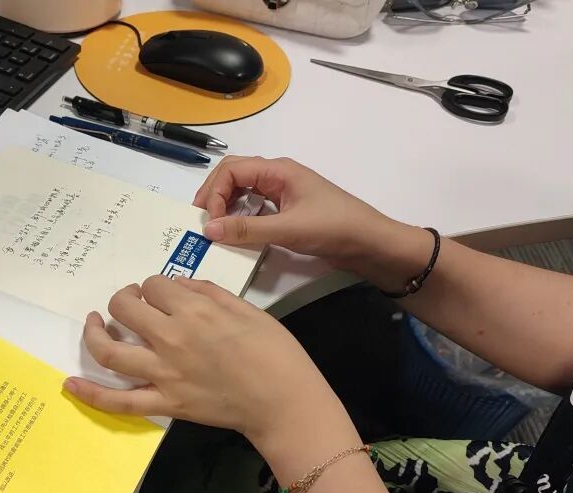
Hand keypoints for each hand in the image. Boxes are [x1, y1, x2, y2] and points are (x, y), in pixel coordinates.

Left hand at [62, 275, 348, 448]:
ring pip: (110, 351)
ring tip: (95, 323)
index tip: (165, 294)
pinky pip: (118, 402)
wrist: (283, 401)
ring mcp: (162, 374)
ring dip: (95, 333)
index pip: (154, 286)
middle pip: (124, 309)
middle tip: (132, 302)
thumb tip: (177, 287)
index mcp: (193, 311)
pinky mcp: (164, 403)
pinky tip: (69, 383)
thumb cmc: (274, 351)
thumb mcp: (244, 307)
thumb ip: (206, 292)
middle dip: (124, 299)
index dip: (156, 286)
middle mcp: (170, 339)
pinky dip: (89, 394)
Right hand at [193, 156, 421, 277]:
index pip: (232, 170)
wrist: (370, 243)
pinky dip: (241, 217)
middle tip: (201, 220)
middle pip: (234, 175)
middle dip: (214, 194)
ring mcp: (283, 192)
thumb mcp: (288, 229)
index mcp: (279, 170)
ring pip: (243, 190)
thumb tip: (208, 229)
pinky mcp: (287, 210)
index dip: (214, 193)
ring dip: (226, 205)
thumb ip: (247, 230)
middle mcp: (278, 176)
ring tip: (215, 227)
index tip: (211, 222)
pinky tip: (237, 233)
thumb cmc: (334, 228)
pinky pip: (255, 207)